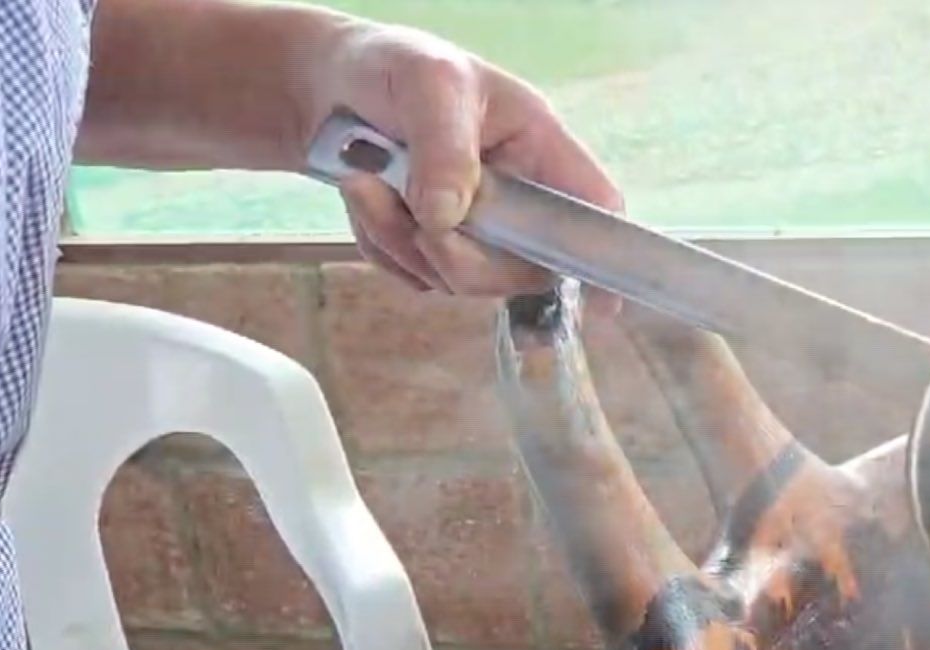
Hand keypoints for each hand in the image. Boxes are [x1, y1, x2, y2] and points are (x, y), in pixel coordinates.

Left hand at [301, 20, 621, 299]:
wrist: (327, 83)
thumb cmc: (393, 66)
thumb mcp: (428, 83)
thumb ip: (445, 149)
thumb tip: (448, 220)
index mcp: (539, 149)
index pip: (594, 211)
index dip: (600, 258)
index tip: (602, 304)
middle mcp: (518, 196)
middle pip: (523, 268)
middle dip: (458, 253)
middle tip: (409, 211)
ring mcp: (477, 228)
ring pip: (460, 279)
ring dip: (401, 239)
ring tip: (366, 180)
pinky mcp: (434, 247)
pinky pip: (415, 276)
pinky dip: (381, 243)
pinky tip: (366, 194)